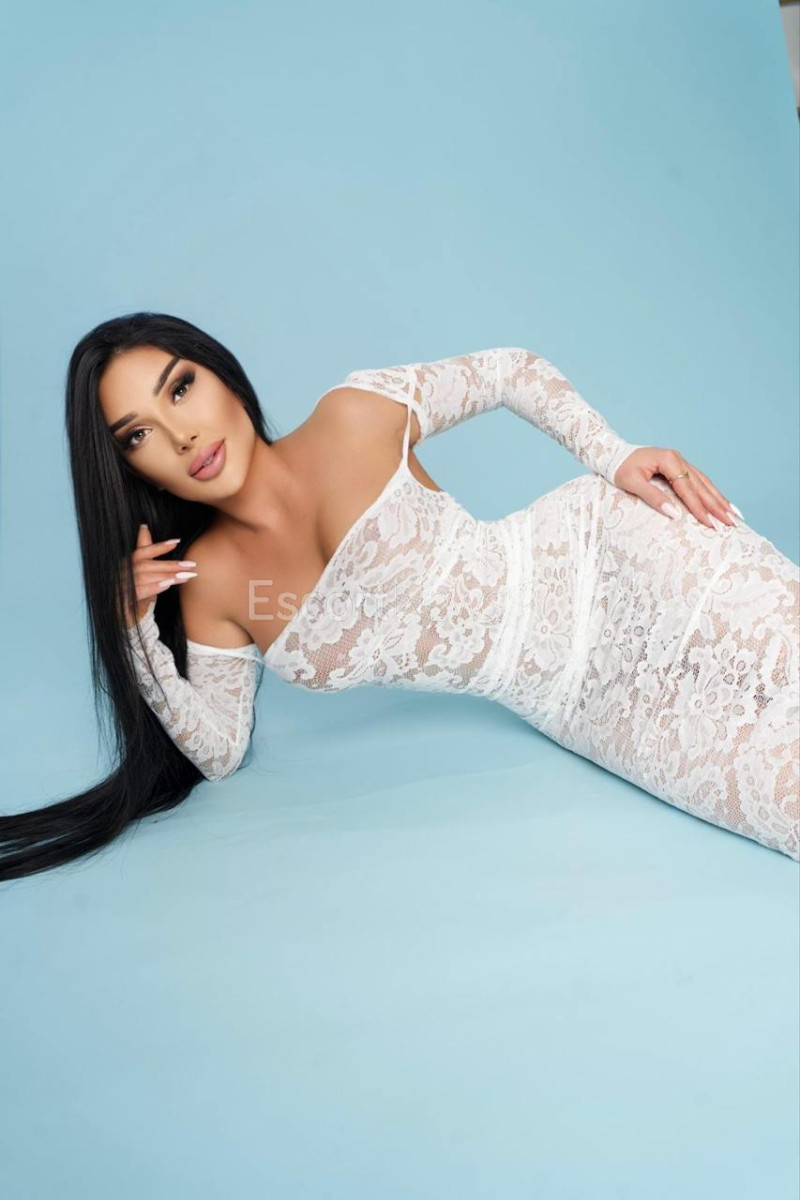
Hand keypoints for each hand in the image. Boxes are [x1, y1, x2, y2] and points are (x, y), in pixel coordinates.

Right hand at [119, 524, 197, 629]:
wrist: (125, 618)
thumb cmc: (136, 591)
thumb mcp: (143, 572)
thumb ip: (145, 552)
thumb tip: (144, 527)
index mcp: (125, 564)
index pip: (141, 552)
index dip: (158, 546)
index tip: (177, 541)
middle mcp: (121, 574)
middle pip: (146, 565)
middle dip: (170, 564)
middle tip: (191, 565)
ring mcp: (120, 587)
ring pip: (144, 577)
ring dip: (167, 576)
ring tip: (186, 576)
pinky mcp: (123, 601)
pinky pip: (139, 591)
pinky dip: (154, 587)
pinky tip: (168, 585)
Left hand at [613, 447, 740, 529]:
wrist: (613, 453)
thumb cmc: (619, 468)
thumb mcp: (632, 483)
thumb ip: (653, 497)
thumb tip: (674, 514)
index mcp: (669, 460)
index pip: (688, 488)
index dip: (699, 508)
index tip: (710, 523)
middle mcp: (679, 459)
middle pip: (702, 486)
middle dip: (718, 505)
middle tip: (732, 522)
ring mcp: (680, 462)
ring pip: (705, 483)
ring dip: (720, 499)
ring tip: (735, 515)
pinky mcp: (679, 466)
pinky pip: (699, 480)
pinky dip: (711, 492)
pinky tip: (721, 501)